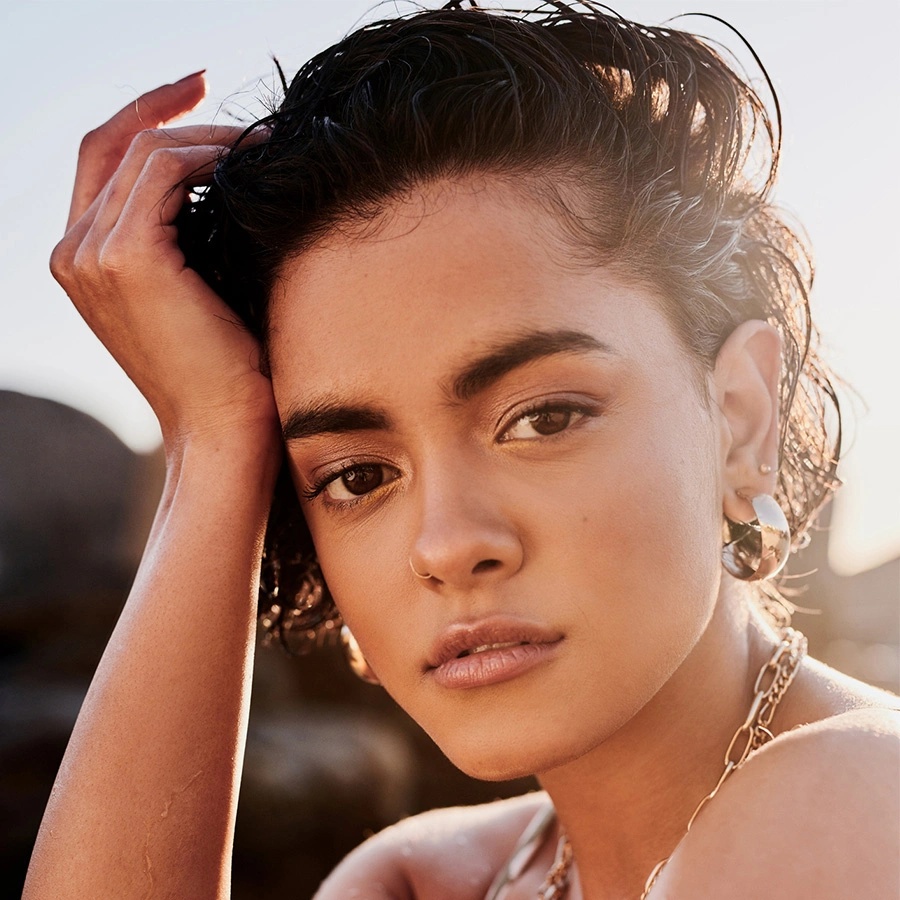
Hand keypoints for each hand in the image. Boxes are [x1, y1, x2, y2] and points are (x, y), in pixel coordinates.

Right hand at [50, 74, 279, 448]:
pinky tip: (249, 159)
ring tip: (257, 138)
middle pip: (109, 143)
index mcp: (84, 261)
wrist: (224, 428)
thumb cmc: (225, 369)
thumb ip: (184, 237)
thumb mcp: (196, 293)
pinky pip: (162, 172)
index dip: (141, 118)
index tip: (194, 96)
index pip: (100, 164)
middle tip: (213, 82)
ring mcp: (90, 254)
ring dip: (203, 134)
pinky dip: (207, 154)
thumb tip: (219, 178)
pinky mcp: (126, 258)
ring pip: (140, 151)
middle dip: (163, 104)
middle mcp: (72, 253)